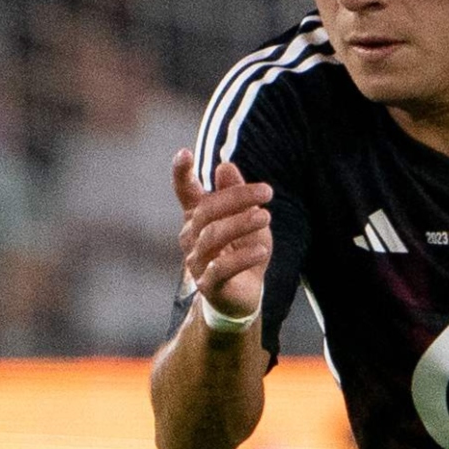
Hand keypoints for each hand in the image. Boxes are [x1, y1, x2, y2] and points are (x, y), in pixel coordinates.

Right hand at [170, 150, 273, 321]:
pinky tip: (261, 250)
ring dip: (241, 223)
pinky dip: (242, 258)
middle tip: (267, 191)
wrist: (242, 295)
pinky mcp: (208, 285)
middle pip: (206, 211)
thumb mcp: (248, 217)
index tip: (183, 153)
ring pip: (212, 237)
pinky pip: (221, 269)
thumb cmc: (243, 251)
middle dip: (236, 197)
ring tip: (265, 216)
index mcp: (197, 218)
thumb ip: (236, 194)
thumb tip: (225, 166)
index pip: (185, 193)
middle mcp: (191, 238)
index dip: (181, 174)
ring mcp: (197, 262)